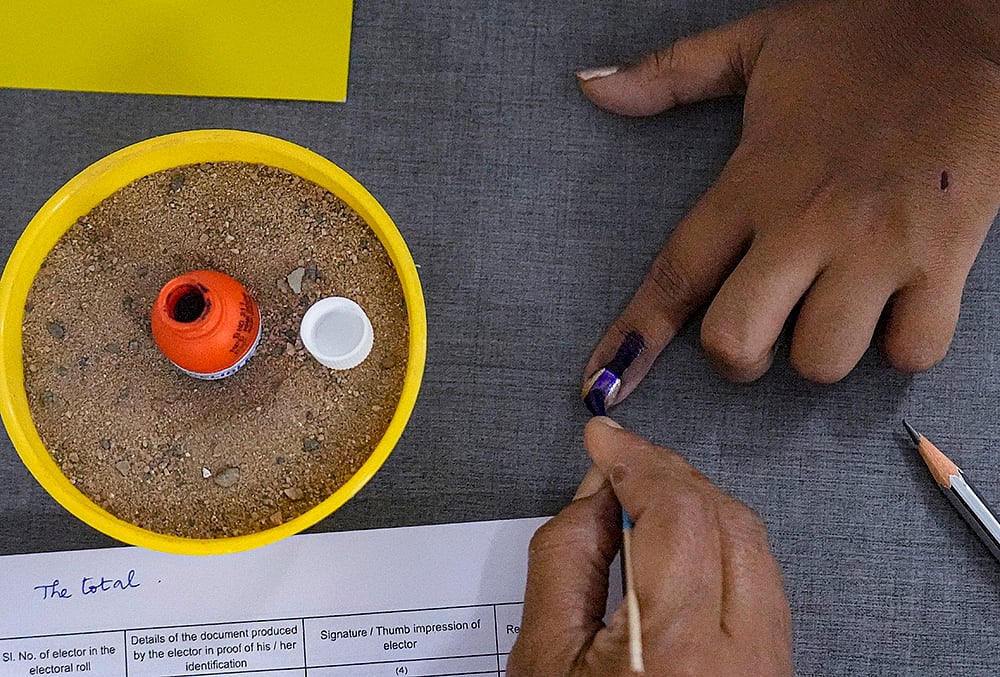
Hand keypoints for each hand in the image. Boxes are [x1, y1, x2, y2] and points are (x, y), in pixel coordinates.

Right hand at [507, 417, 791, 675]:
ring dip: (698, 503)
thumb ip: (565, 559)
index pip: (675, 511)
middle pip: (723, 517)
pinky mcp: (776, 671)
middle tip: (620, 463)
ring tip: (645, 496)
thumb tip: (596, 492)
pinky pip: (761, 580)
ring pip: (752, 544)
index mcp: (673, 650)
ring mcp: (769, 665)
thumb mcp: (542, 659)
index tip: (605, 439)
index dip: (637, 458)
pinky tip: (681, 541)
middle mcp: (741, 656)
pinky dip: (720, 541)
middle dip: (667, 474)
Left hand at [579, 0, 999, 391]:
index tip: (603, 384)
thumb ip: (669, 75)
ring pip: (819, 360)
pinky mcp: (945, 259)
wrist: (974, 23)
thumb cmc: (860, 39)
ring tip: (833, 309)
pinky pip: (909, 353)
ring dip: (817, 353)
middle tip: (759, 332)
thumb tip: (591, 87)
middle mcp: (806, 222)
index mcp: (752, 180)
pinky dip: (900, 347)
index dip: (634, 337)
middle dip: (736, 357)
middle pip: (735, 340)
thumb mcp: (755, 45)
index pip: (675, 275)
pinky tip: (895, 308)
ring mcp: (877, 246)